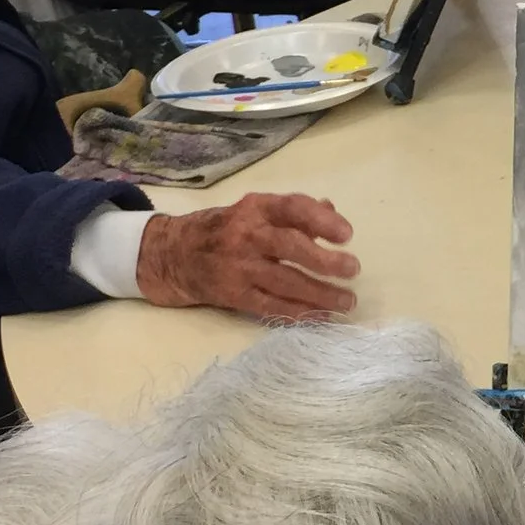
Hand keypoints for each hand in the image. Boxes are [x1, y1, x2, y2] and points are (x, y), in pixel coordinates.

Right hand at [135, 192, 358, 319]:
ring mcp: (238, 267)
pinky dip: (299, 314)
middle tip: (352, 270)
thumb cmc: (224, 229)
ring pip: (285, 282)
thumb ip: (293, 211)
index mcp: (255, 208)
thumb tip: (332, 213)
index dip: (322, 221)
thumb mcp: (254, 210)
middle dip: (326, 261)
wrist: (172, 254)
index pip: (292, 208)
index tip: (347, 235)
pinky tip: (322, 317)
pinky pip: (271, 307)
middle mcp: (246, 235)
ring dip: (320, 294)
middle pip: (291, 247)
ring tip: (346, 302)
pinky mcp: (233, 294)